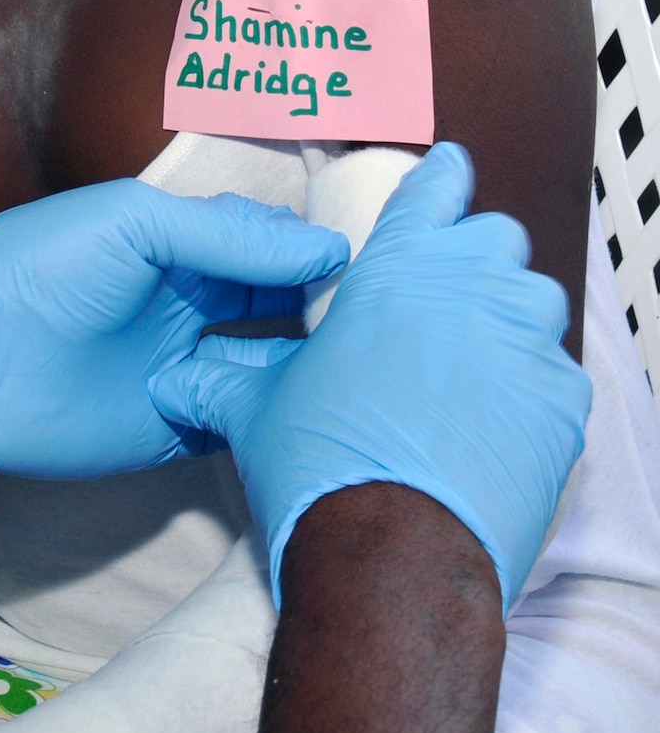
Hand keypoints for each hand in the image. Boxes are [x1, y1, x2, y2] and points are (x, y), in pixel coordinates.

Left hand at [0, 179, 347, 476]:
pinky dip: (279, 413)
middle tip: (382, 313)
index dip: (315, 250)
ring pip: (274, 363)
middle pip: (284, 304)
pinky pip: (244, 419)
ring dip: (313, 361)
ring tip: (362, 359)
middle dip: (328, 306)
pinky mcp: (180, 426)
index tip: (370, 260)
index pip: (271, 245)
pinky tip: (318, 406)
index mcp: (183, 247)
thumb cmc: (39, 270)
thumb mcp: (134, 223)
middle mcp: (193, 306)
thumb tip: (319, 248)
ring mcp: (189, 367)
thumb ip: (225, 235)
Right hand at [149, 143, 591, 611]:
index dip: (440, 180)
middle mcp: (474, 287)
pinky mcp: (562, 405)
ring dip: (504, 322)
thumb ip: (220, 380)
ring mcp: (528, 345)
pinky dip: (528, 391)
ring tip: (468, 367)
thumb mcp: (256, 413)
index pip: (435, 188)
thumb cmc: (322, 467)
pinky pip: (554, 377)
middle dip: (472, 260)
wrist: (392, 558)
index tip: (448, 174)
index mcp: (398, 268)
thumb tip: (171, 380)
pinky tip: (494, 426)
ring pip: (532, 305)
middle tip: (438, 303)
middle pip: (496, 240)